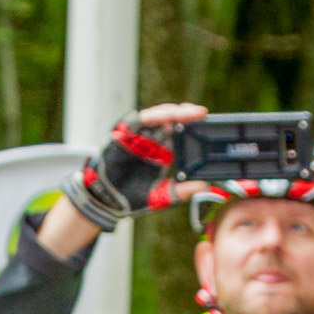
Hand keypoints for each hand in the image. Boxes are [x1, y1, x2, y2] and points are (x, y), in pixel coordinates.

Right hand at [49, 104, 212, 250]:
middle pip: (171, 121)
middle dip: (186, 115)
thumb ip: (179, 192)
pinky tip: (162, 116)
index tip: (207, 125)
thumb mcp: (159, 197)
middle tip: (201, 113)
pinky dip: (150, 117)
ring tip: (185, 112)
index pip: (180, 135)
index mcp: (162, 153)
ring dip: (171, 113)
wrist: (105, 202)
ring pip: (157, 117)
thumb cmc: (131, 198)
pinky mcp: (123, 135)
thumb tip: (203, 185)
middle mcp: (151, 141)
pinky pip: (137, 120)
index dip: (193, 128)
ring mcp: (137, 136)